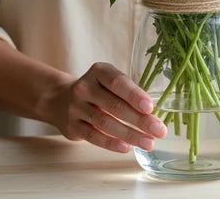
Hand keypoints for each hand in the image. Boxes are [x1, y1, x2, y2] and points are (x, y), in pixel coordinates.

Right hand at [48, 61, 166, 153]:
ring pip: (105, 122)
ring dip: (129, 134)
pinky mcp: (72, 126)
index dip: (134, 95)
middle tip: (158, 130)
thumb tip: (152, 113)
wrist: (61, 99)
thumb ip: (126, 92)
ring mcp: (76, 107)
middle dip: (139, 119)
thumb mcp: (108, 82)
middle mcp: (85, 87)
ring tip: (148, 143)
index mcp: (98, 71)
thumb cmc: (96, 90)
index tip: (150, 107)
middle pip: (114, 105)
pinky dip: (111, 143)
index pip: (117, 82)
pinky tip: (126, 147)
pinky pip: (93, 136)